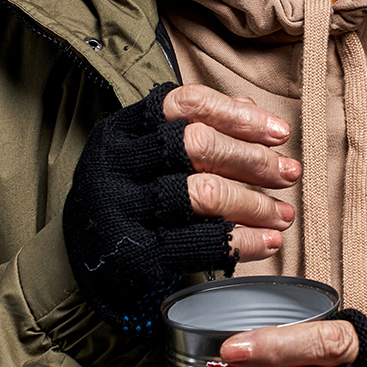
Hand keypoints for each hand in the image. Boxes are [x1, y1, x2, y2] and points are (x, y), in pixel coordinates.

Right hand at [62, 82, 298, 333]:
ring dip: (255, 204)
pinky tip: (265, 242)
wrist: (78, 262)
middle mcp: (118, 165)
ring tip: (283, 214)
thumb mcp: (143, 152)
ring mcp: (124, 211)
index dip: (237, 116)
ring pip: (203, 194)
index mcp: (123, 131)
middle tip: (288, 173)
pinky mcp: (135, 254)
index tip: (277, 131)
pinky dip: (242, 242)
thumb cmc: (126, 198)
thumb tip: (252, 110)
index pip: (186, 104)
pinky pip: (199, 244)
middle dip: (253, 160)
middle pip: (197, 146)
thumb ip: (194, 127)